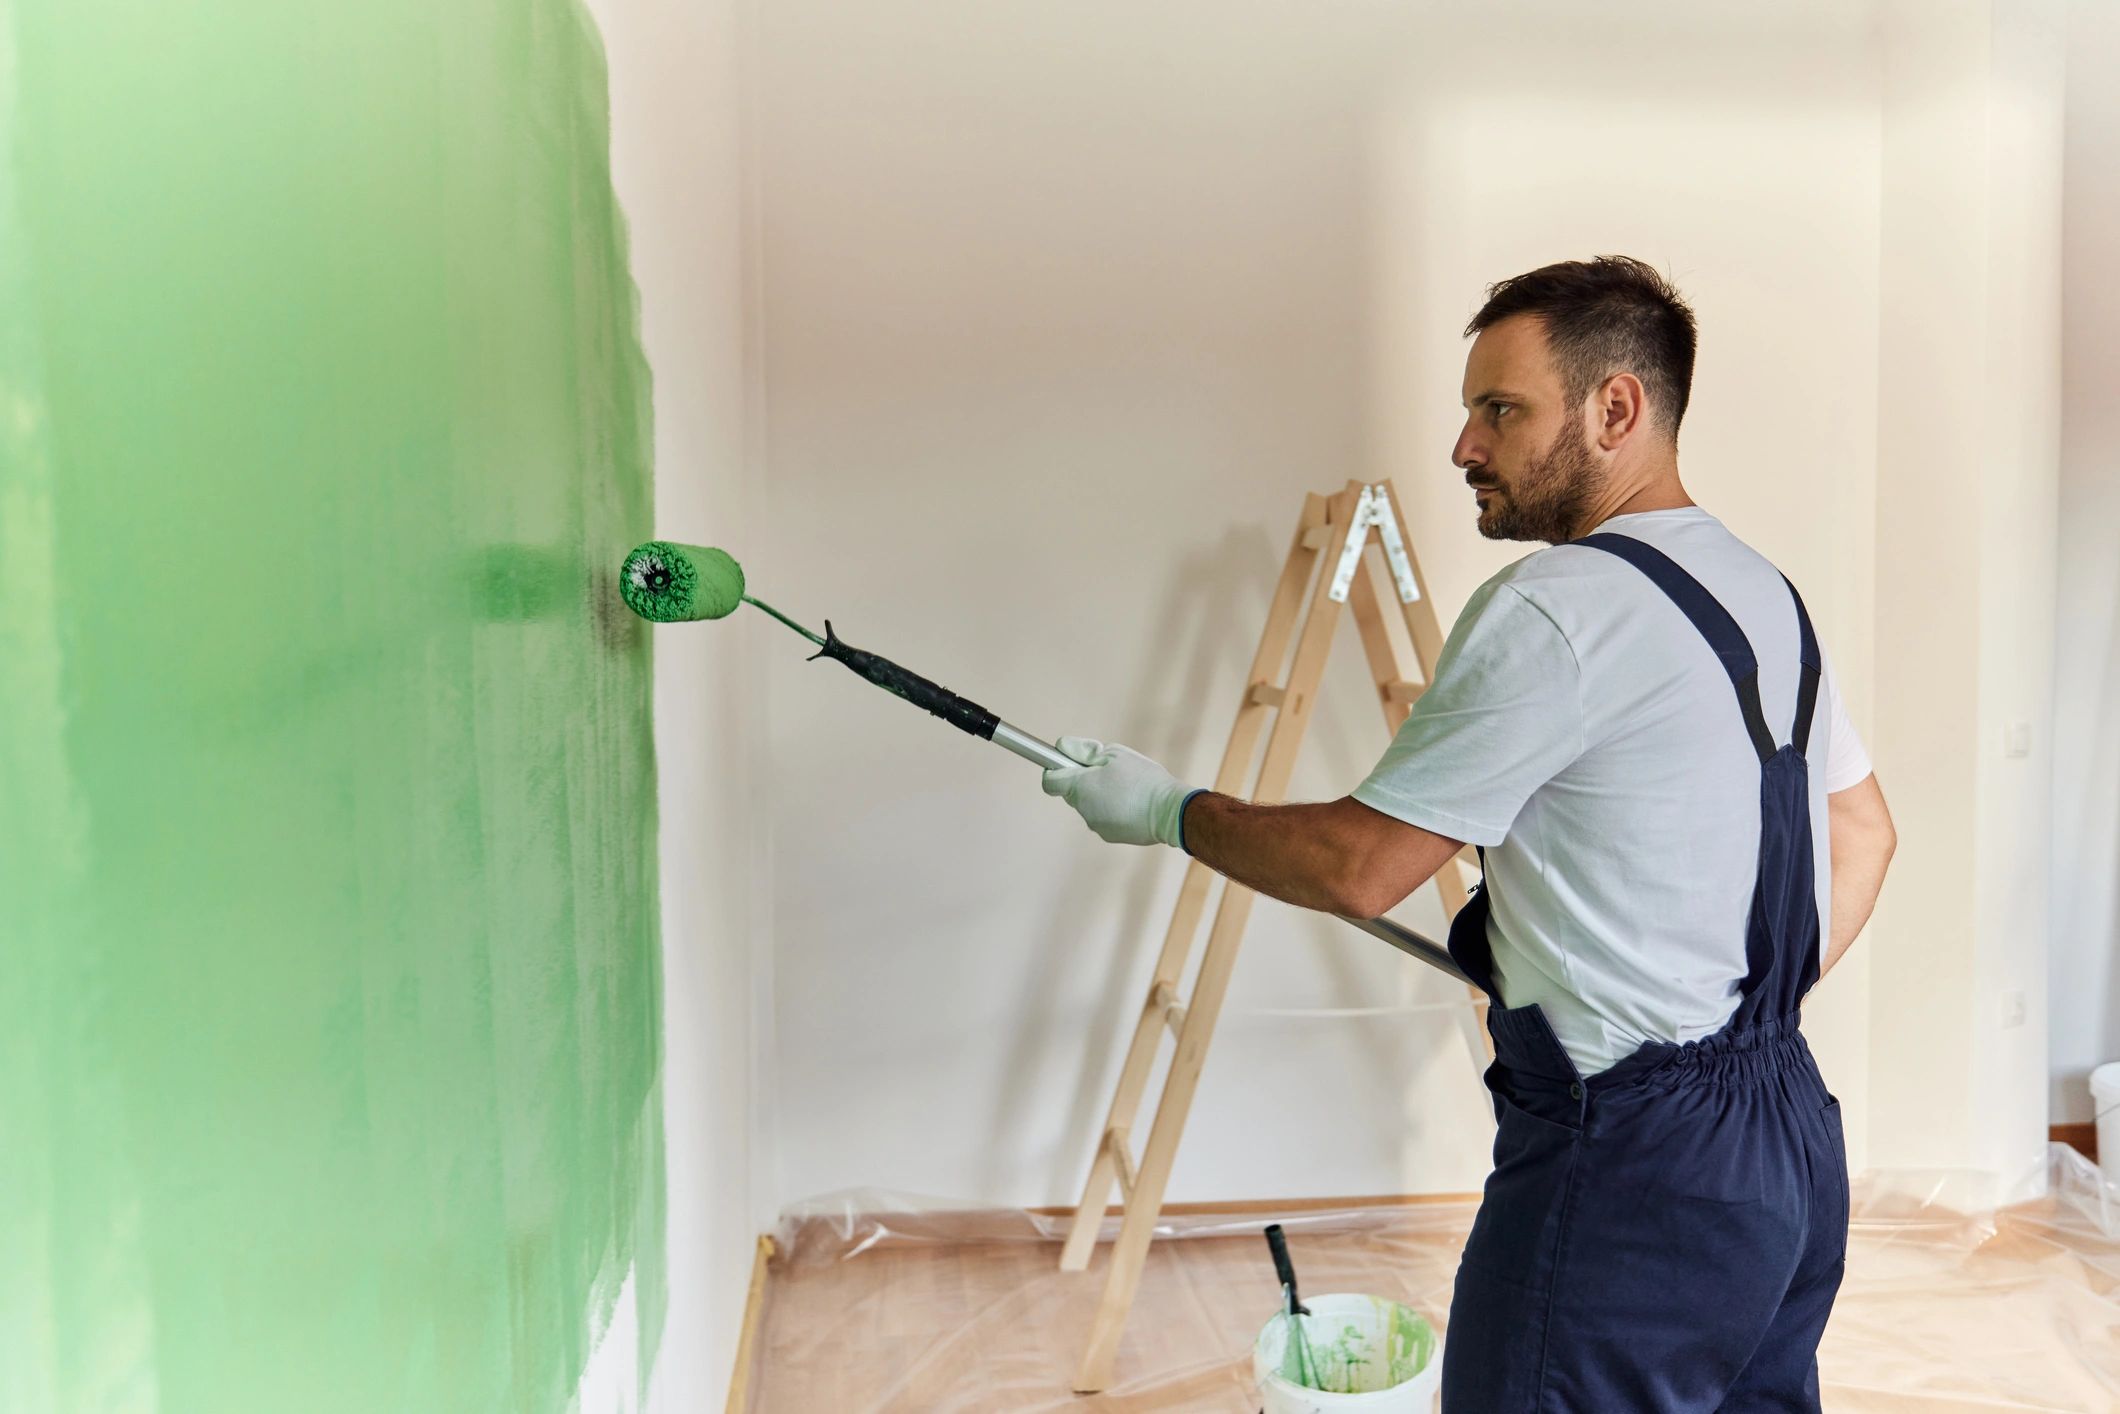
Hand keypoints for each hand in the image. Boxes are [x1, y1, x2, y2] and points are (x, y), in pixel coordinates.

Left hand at [1041, 737, 1200, 848]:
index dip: (1055, 769)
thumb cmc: (1142, 779)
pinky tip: (1133, 803)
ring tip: (1127, 788)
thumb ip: (1083, 750)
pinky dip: (1113, 810)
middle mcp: (1083, 809)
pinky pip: (1104, 817)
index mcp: (1079, 787)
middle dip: (1085, 780)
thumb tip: (1061, 747)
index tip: (1069, 762)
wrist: (1170, 811)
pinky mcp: (1110, 836)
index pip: (1050, 781)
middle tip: (1110, 771)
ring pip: (1090, 805)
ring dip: (1101, 795)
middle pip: (1072, 792)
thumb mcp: (1113, 753)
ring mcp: (1096, 825)